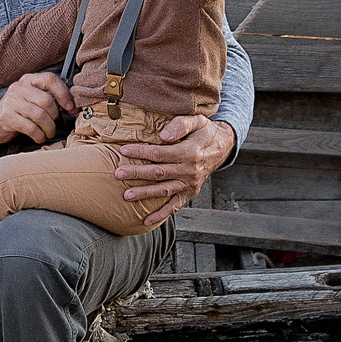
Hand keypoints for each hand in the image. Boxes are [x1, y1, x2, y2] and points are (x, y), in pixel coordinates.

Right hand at [0, 70, 74, 151]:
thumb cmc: (18, 112)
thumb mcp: (33, 100)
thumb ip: (51, 99)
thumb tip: (74, 107)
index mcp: (28, 79)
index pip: (50, 79)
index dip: (64, 94)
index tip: (70, 108)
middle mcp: (18, 87)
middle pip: (47, 100)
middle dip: (55, 116)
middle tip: (55, 124)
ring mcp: (10, 101)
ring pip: (40, 115)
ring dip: (49, 128)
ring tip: (48, 133)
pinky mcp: (5, 116)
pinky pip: (30, 127)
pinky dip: (39, 135)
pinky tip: (39, 137)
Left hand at [117, 115, 234, 225]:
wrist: (222, 146)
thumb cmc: (204, 131)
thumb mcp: (196, 120)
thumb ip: (180, 124)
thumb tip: (163, 136)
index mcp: (190, 152)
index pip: (160, 153)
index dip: (141, 151)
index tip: (123, 150)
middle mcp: (190, 170)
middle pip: (159, 173)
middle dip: (137, 174)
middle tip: (117, 174)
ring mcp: (190, 184)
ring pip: (163, 190)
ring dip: (144, 194)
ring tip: (126, 196)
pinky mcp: (190, 193)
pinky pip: (175, 206)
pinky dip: (161, 214)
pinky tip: (146, 221)